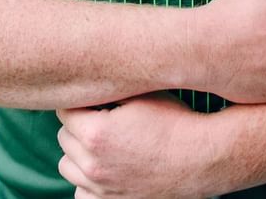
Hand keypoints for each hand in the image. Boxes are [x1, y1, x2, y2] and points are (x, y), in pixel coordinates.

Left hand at [57, 95, 214, 198]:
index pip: (64, 111)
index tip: (93, 97)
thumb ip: (107, 88)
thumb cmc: (174, 121)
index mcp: (95, 133)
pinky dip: (88, 182)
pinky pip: (81, 193)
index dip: (80, 100)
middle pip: (64, 137)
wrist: (202, 157)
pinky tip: (107, 166)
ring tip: (104, 141)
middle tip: (102, 116)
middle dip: (79, 124)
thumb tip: (87, 78)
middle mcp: (93, 166)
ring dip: (79, 153)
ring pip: (68, 166)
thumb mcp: (140, 93)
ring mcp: (101, 189)